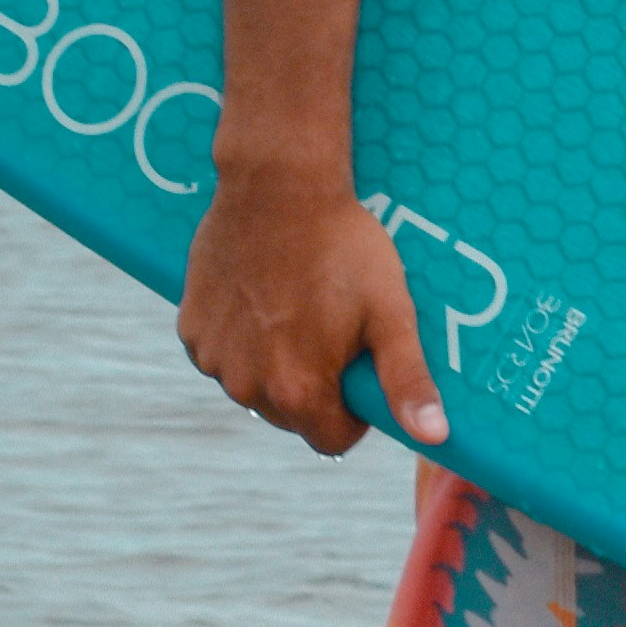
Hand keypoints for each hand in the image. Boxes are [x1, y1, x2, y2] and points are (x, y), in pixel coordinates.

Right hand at [179, 145, 448, 460]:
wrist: (278, 185)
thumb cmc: (343, 246)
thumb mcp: (389, 313)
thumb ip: (407, 382)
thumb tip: (434, 437)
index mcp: (298, 391)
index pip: (331, 441)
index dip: (354, 413)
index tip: (358, 368)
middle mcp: (247, 386)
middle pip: (291, 417)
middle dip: (314, 388)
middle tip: (331, 330)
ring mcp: (213, 358)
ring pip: (254, 387)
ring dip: (275, 365)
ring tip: (296, 308)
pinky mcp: (191, 329)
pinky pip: (224, 356)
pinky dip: (242, 341)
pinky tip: (261, 298)